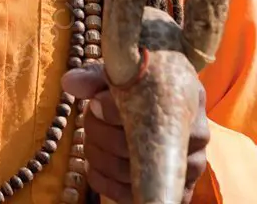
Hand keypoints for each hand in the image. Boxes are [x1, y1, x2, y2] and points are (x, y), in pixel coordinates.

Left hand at [62, 64, 208, 202]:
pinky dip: (103, 180)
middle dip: (100, 132)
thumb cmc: (142, 86)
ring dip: (98, 156)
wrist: (165, 106)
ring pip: (131, 175)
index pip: (147, 112)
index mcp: (185, 100)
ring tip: (91, 138)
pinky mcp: (175, 192)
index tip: (93, 104)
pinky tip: (95, 164)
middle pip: (137, 147)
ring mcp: (188, 169)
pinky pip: (131, 196)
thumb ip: (97, 78)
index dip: (112, 111)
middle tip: (89, 116)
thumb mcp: (123, 75)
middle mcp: (195, 137)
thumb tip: (70, 83)